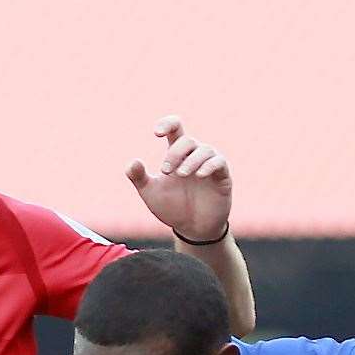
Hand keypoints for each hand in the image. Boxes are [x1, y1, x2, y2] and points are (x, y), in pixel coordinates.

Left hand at [126, 115, 231, 242]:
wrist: (193, 230)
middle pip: (187, 140)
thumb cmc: (172, 208)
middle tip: (165, 170)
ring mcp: (210, 166)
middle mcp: (194, 156)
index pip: (175, 128)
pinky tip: (199, 175)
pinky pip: (219, 162)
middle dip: (175, 153)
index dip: (167, 124)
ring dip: (191, 160)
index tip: (156, 133)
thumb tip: (133, 162)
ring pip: (204, 149)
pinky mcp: (222, 177)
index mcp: (177, 155)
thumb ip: (139, 178)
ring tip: (180, 174)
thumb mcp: (151, 194)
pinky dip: (209, 165)